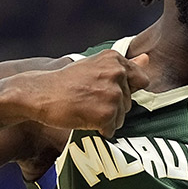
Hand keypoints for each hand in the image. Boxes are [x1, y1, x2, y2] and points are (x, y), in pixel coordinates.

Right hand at [26, 50, 149, 135]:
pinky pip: (111, 130)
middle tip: (88, 100)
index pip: (141, 80)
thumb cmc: (66, 81)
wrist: (39, 93)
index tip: (106, 91)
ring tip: (85, 109)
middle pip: (129, 102)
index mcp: (116, 60)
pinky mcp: (106, 114)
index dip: (125, 90)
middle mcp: (117, 74)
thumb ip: (125, 64)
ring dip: (106, 119)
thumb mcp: (96, 65)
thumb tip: (147, 58)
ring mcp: (113, 94)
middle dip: (113, 106)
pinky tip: (83, 119)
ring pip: (121, 117)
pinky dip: (99, 130)